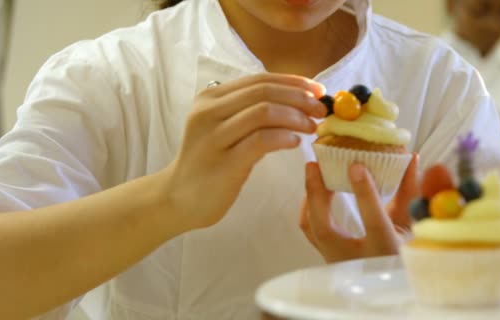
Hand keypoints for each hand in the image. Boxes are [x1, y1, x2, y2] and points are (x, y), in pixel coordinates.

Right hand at [162, 74, 325, 230]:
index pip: (259, 79)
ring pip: (264, 112)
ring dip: (295, 116)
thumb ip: (249, 113)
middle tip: (321, 110)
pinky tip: (296, 142)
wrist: (178, 199)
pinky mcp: (223, 162)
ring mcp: (214, 136)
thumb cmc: (209, 163)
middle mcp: (209, 111)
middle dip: (299, 97)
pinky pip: (260, 141)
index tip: (317, 90)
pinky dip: (284, 137)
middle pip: (264, 92)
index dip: (293, 82)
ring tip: (312, 127)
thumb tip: (295, 102)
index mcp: (211, 98)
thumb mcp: (225, 129)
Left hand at [300, 154, 418, 262]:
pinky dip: (308, 208)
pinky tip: (313, 191)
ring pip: (311, 229)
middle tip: (315, 164)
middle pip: (325, 228)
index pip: (374, 221)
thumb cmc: (402, 252)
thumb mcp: (410, 225)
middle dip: (317, 193)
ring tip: (313, 172)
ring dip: (310, 197)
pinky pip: (309, 230)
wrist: (389, 283)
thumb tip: (410, 158)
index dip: (365, 193)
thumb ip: (409, 193)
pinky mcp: (326, 255)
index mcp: (385, 251)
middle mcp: (356, 259)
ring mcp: (337, 260)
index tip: (356, 167)